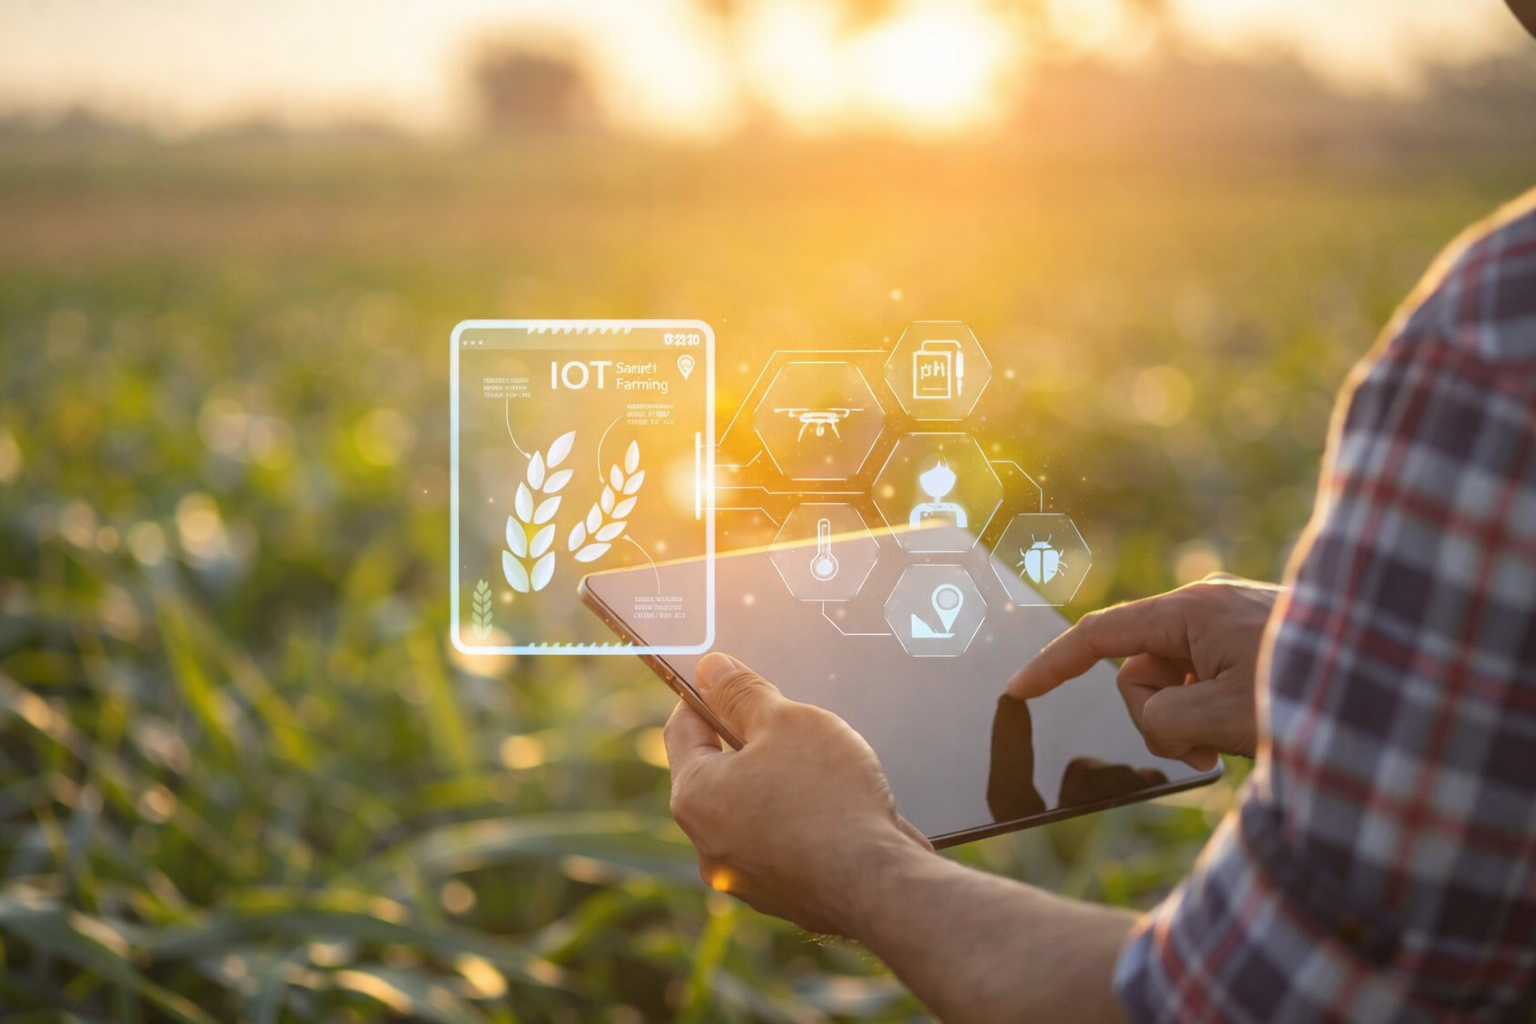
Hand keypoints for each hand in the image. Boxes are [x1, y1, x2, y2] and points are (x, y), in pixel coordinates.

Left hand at [663, 652, 931, 934]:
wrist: (880, 885)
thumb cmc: (830, 798)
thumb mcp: (787, 721)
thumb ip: (742, 692)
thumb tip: (710, 670)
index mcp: (695, 796)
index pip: (682, 729)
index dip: (702, 695)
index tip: (725, 678)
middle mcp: (708, 844)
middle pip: (718, 773)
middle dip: (749, 742)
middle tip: (786, 720)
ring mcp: (744, 877)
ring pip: (752, 811)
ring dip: (777, 784)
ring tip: (821, 768)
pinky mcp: (782, 896)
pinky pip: (782, 843)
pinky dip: (800, 822)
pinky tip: (837, 809)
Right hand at [1005, 574, 1284, 769]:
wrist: (1401, 688)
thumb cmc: (1312, 696)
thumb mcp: (1215, 720)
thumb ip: (1158, 719)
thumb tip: (1159, 719)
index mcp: (1190, 612)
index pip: (1098, 635)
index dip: (1052, 665)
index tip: (1018, 690)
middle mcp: (1209, 608)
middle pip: (1140, 670)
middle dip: (1158, 717)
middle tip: (1203, 754)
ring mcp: (1235, 623)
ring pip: (1177, 683)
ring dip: (1194, 723)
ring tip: (1240, 744)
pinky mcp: (1257, 643)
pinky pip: (1210, 681)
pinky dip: (1219, 714)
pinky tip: (1253, 731)